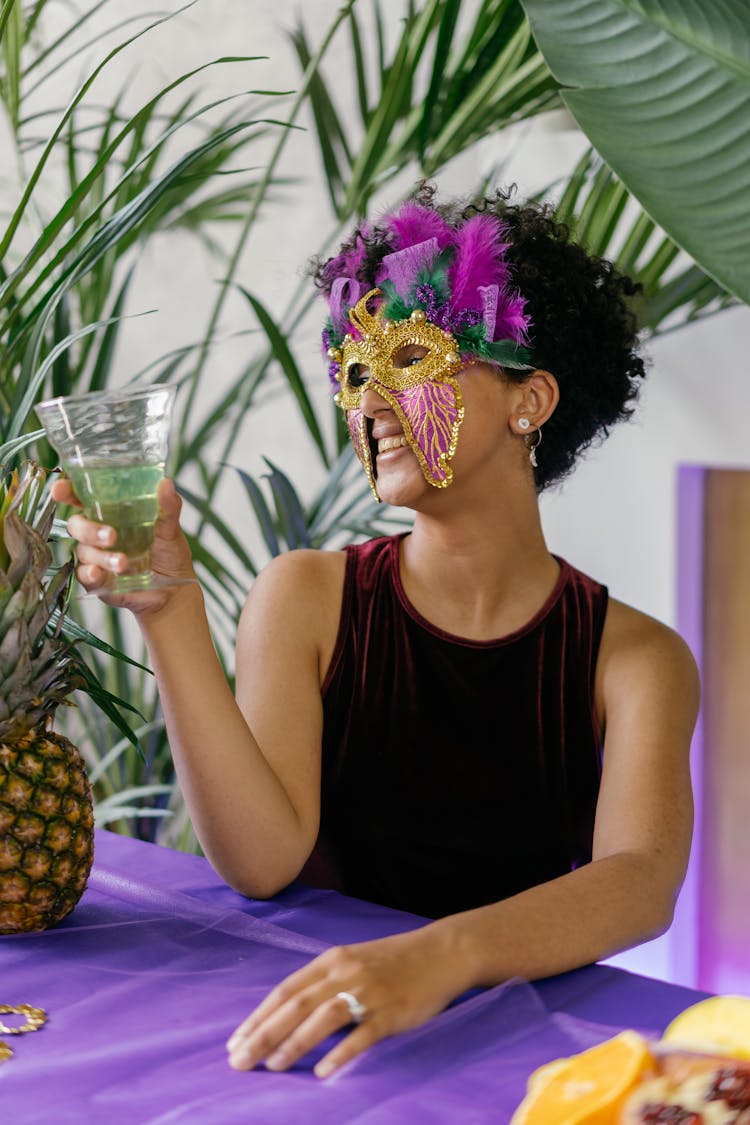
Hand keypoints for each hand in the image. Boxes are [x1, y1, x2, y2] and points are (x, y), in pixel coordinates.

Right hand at [50, 475, 196, 613]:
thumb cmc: (169, 555)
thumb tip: (167, 483)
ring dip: (101, 556)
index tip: (61, 490)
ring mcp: (96, 557)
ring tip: (123, 563)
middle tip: (111, 536)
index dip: (68, 492)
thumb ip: (168, 507)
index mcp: (111, 514)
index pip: (83, 498)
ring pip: (83, 551)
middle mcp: (99, 533)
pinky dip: (90, 573)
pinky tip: (100, 574)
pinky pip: (84, 574)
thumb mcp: (170, 528)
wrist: (174, 590)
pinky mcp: (97, 580)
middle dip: (89, 529)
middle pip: (77, 524)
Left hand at [226, 925, 472, 1078]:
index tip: (236, 1042)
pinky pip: (362, 1034)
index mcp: (331, 960)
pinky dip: (341, 1053)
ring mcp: (369, 991)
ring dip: (294, 1043)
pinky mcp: (392, 1011)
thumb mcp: (353, 962)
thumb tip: (288, 1016)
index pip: (285, 991)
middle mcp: (344, 972)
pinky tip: (324, 1072)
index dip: (258, 1017)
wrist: (441, 952)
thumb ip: (324, 983)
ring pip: (323, 1018)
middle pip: (295, 1005)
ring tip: (272, 1067)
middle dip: (264, 1034)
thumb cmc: (393, 961)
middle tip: (239, 1061)